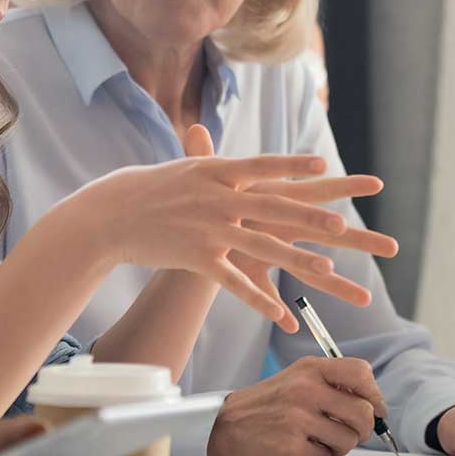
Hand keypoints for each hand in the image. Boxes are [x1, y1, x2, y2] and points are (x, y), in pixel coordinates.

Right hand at [65, 124, 396, 326]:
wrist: (113, 213)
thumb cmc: (151, 188)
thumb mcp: (186, 168)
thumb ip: (212, 157)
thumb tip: (227, 140)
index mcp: (217, 171)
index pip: (263, 166)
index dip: (294, 166)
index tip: (324, 166)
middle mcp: (217, 197)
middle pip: (272, 208)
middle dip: (309, 218)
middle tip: (342, 224)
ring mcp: (209, 228)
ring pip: (261, 247)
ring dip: (296, 259)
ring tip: (327, 269)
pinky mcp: (197, 258)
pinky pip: (235, 282)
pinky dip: (260, 300)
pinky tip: (283, 316)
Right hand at [206, 357, 388, 455]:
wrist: (225, 423)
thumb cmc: (266, 403)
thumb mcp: (297, 378)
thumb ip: (331, 383)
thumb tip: (371, 402)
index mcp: (310, 368)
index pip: (361, 373)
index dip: (374, 395)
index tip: (373, 408)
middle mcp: (306, 388)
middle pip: (363, 412)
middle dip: (363, 429)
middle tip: (352, 432)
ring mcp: (298, 416)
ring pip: (349, 439)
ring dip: (340, 446)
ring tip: (322, 440)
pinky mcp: (290, 443)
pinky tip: (303, 447)